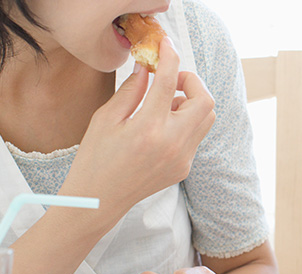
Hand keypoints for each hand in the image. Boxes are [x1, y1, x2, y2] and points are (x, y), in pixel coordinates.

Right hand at [60, 37, 215, 214]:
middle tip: (171, 80)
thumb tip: (147, 66)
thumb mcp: (106, 119)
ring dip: (191, 102)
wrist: (98, 200)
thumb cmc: (95, 158)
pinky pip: (196, 136)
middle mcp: (172, 143)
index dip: (169, 56)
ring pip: (206, 118)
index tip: (165, 45)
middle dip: (191, 82)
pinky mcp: (184, 167)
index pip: (169, 81)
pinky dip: (185, 122)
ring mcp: (182, 158)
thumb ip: (131, 90)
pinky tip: (161, 126)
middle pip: (204, 100)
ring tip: (164, 103)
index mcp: (148, 128)